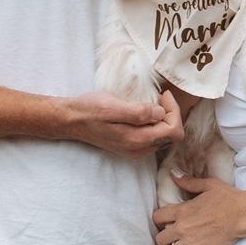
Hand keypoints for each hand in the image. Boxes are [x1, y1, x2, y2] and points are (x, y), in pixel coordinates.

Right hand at [67, 89, 183, 158]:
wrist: (71, 120)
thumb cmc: (90, 110)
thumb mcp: (114, 106)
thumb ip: (139, 112)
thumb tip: (160, 113)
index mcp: (138, 141)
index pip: (173, 130)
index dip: (173, 111)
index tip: (162, 95)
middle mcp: (140, 150)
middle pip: (171, 134)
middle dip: (170, 114)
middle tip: (159, 96)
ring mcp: (136, 150)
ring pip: (163, 136)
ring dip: (162, 117)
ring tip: (151, 102)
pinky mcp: (131, 146)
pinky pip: (153, 136)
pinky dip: (154, 122)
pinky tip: (143, 111)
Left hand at [153, 173, 243, 244]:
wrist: (242, 214)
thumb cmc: (227, 198)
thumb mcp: (207, 185)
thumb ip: (188, 181)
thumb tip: (173, 173)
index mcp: (181, 211)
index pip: (158, 218)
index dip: (160, 220)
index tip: (165, 221)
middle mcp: (182, 228)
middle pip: (160, 238)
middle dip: (164, 237)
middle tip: (172, 237)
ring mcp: (190, 244)